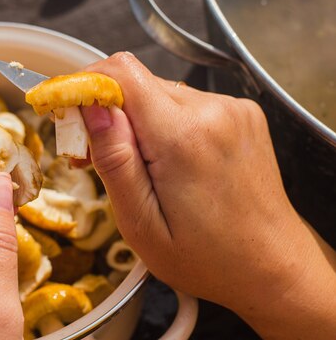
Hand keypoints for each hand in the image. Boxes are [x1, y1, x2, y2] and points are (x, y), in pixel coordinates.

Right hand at [80, 52, 335, 339]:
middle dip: (107, 111)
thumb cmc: (206, 258)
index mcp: (183, 137)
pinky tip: (168, 161)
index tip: (66, 111)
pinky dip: (165, 123)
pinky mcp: (241, 114)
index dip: (84, 84)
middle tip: (96, 155)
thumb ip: (114, 160)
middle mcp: (213, 110)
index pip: (120, 73)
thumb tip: (91, 106)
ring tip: (139, 167)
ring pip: (159, 92)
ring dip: (137, 120)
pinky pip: (185, 102)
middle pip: (137, 82)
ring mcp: (233, 108)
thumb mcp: (141, 224)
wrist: (273, 266)